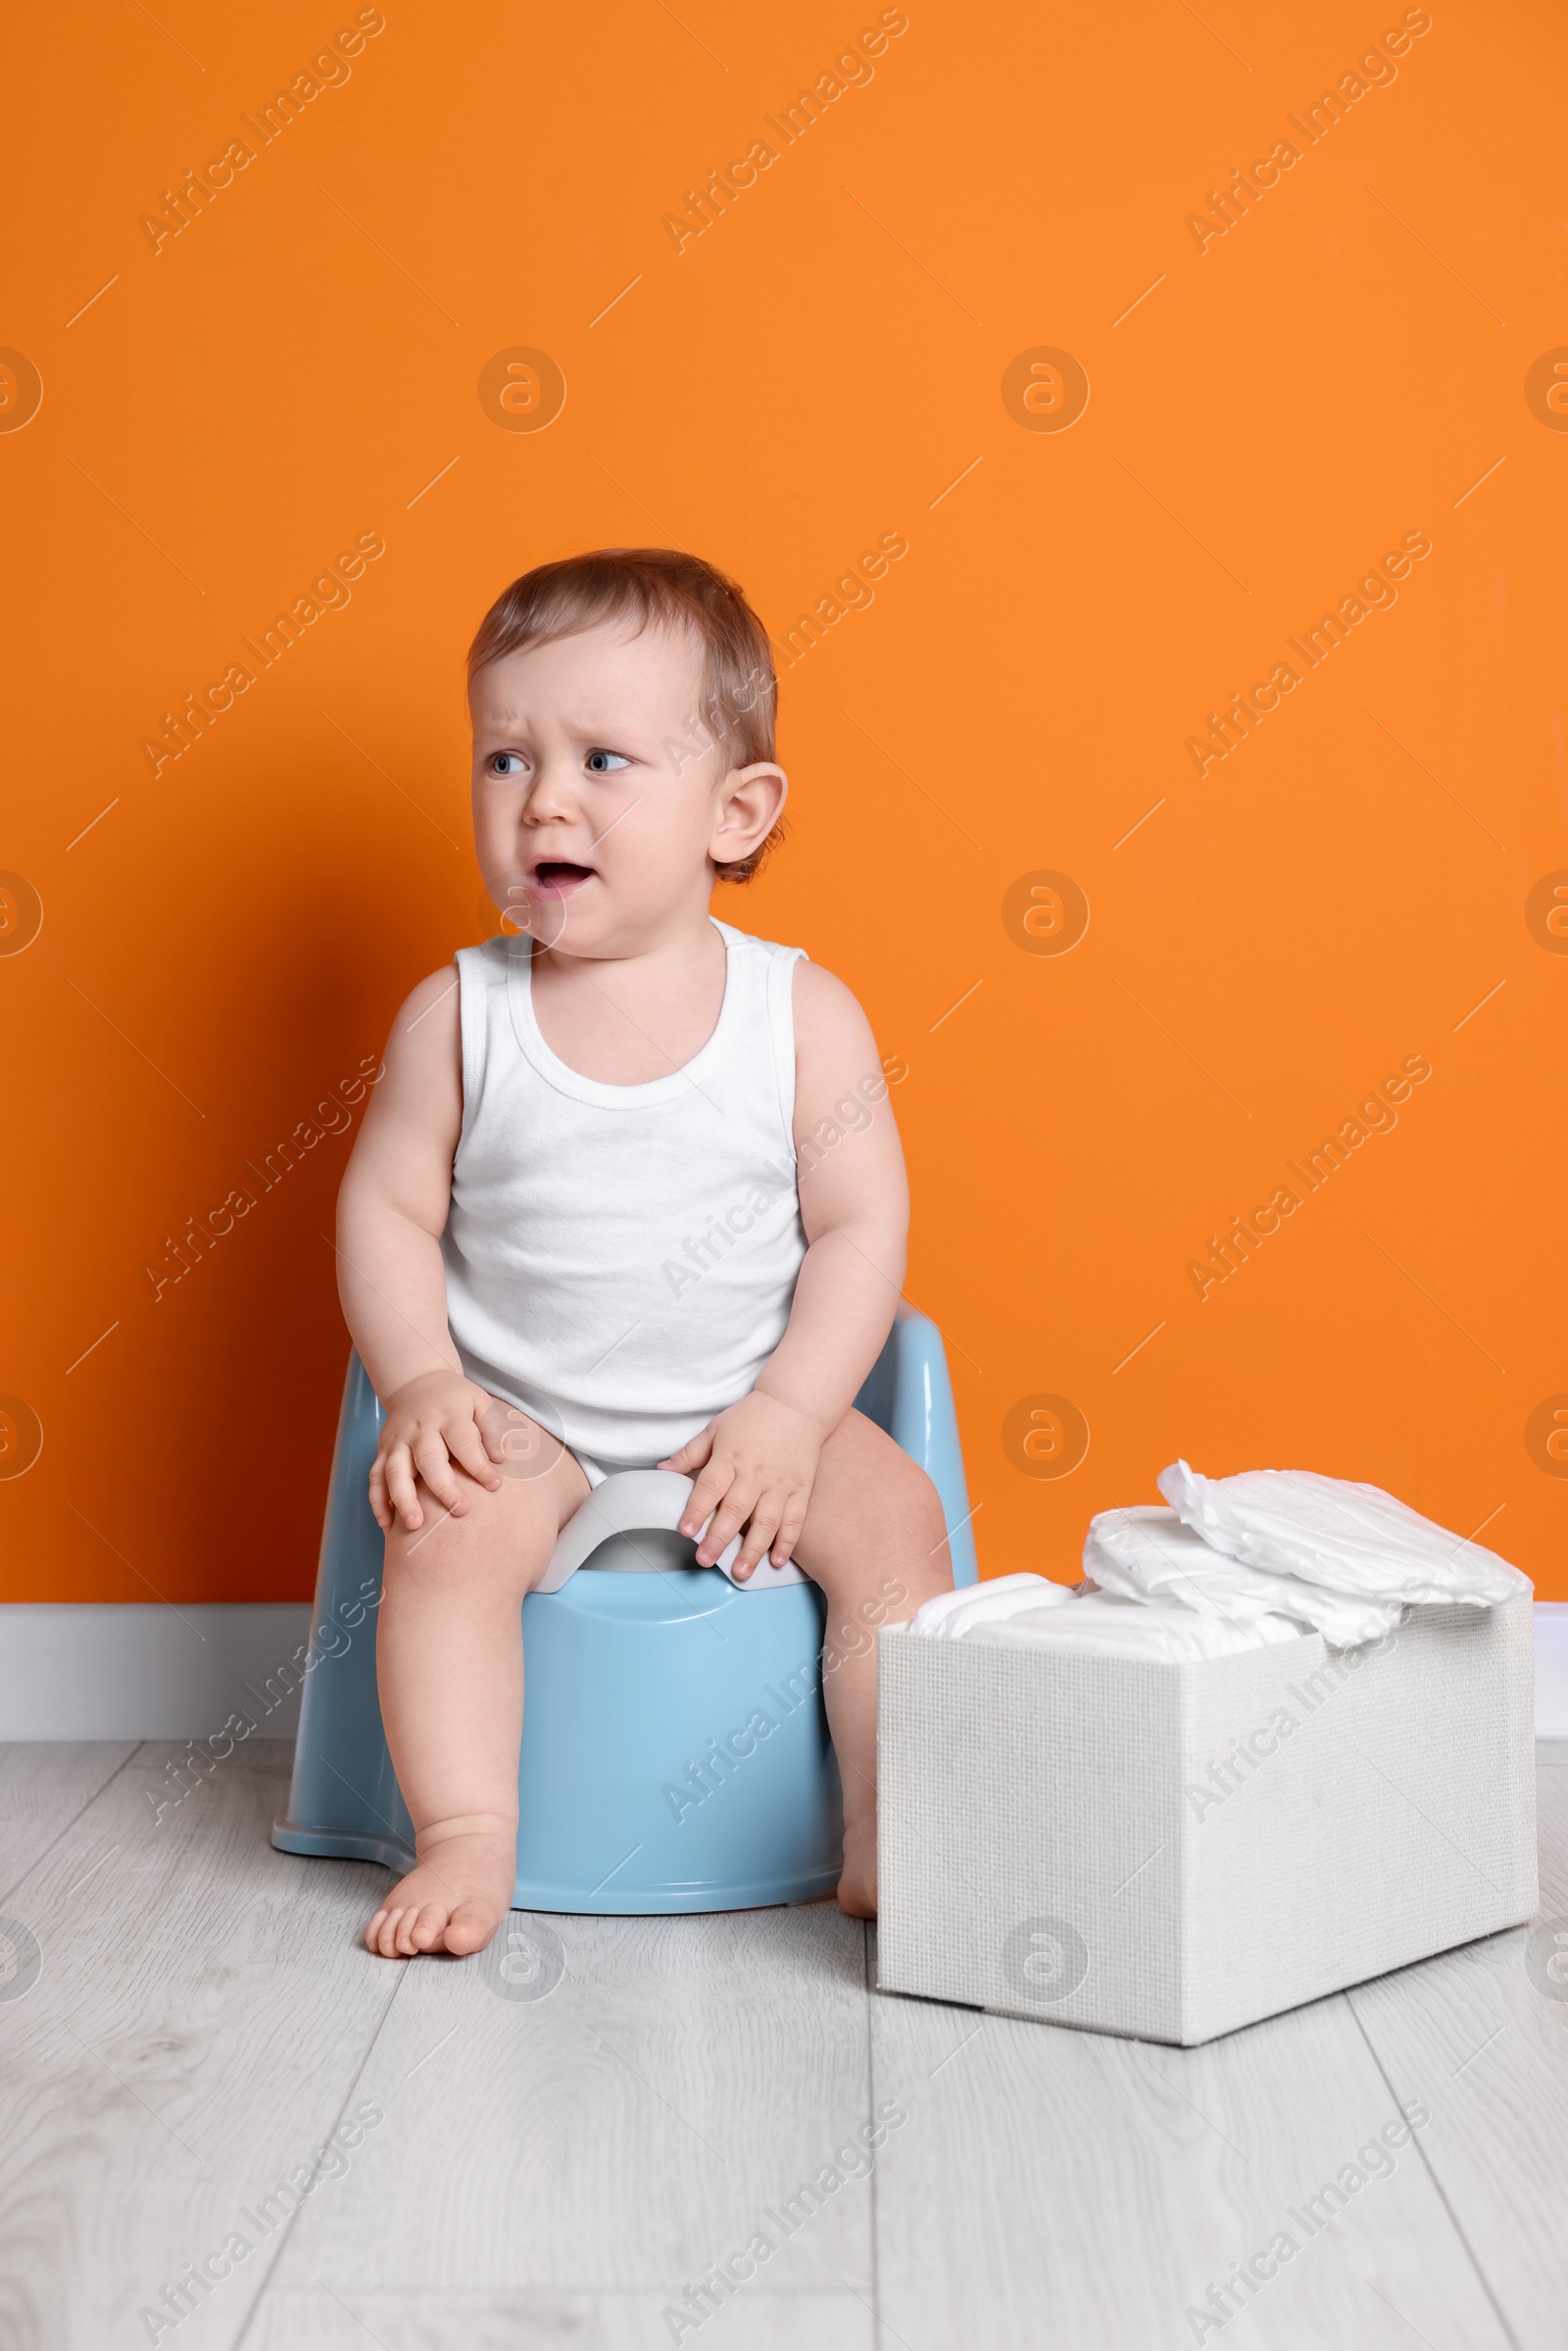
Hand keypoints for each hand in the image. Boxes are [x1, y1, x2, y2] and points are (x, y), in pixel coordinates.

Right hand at [370, 1370, 504, 1532]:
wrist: (416, 1381)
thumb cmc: (455, 1399)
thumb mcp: (480, 1401)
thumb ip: (493, 1428)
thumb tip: (500, 1458)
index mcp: (448, 1416)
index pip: (463, 1441)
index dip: (478, 1465)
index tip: (495, 1485)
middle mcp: (420, 1429)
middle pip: (428, 1459)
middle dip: (443, 1487)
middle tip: (460, 1510)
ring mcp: (398, 1441)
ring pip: (395, 1471)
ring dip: (403, 1499)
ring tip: (414, 1525)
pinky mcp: (383, 1451)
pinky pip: (375, 1477)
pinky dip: (377, 1501)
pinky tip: (386, 1524)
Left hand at [660, 1392, 822, 1579]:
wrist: (797, 1404)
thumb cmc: (752, 1418)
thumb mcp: (715, 1429)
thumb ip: (689, 1454)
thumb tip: (662, 1470)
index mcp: (730, 1457)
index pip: (710, 1486)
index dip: (697, 1510)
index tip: (686, 1530)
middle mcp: (755, 1473)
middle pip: (735, 1510)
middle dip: (719, 1538)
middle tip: (705, 1560)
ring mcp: (780, 1484)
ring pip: (766, 1522)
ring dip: (753, 1549)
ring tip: (741, 1571)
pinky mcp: (800, 1490)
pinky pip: (795, 1520)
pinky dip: (787, 1542)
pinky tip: (777, 1561)